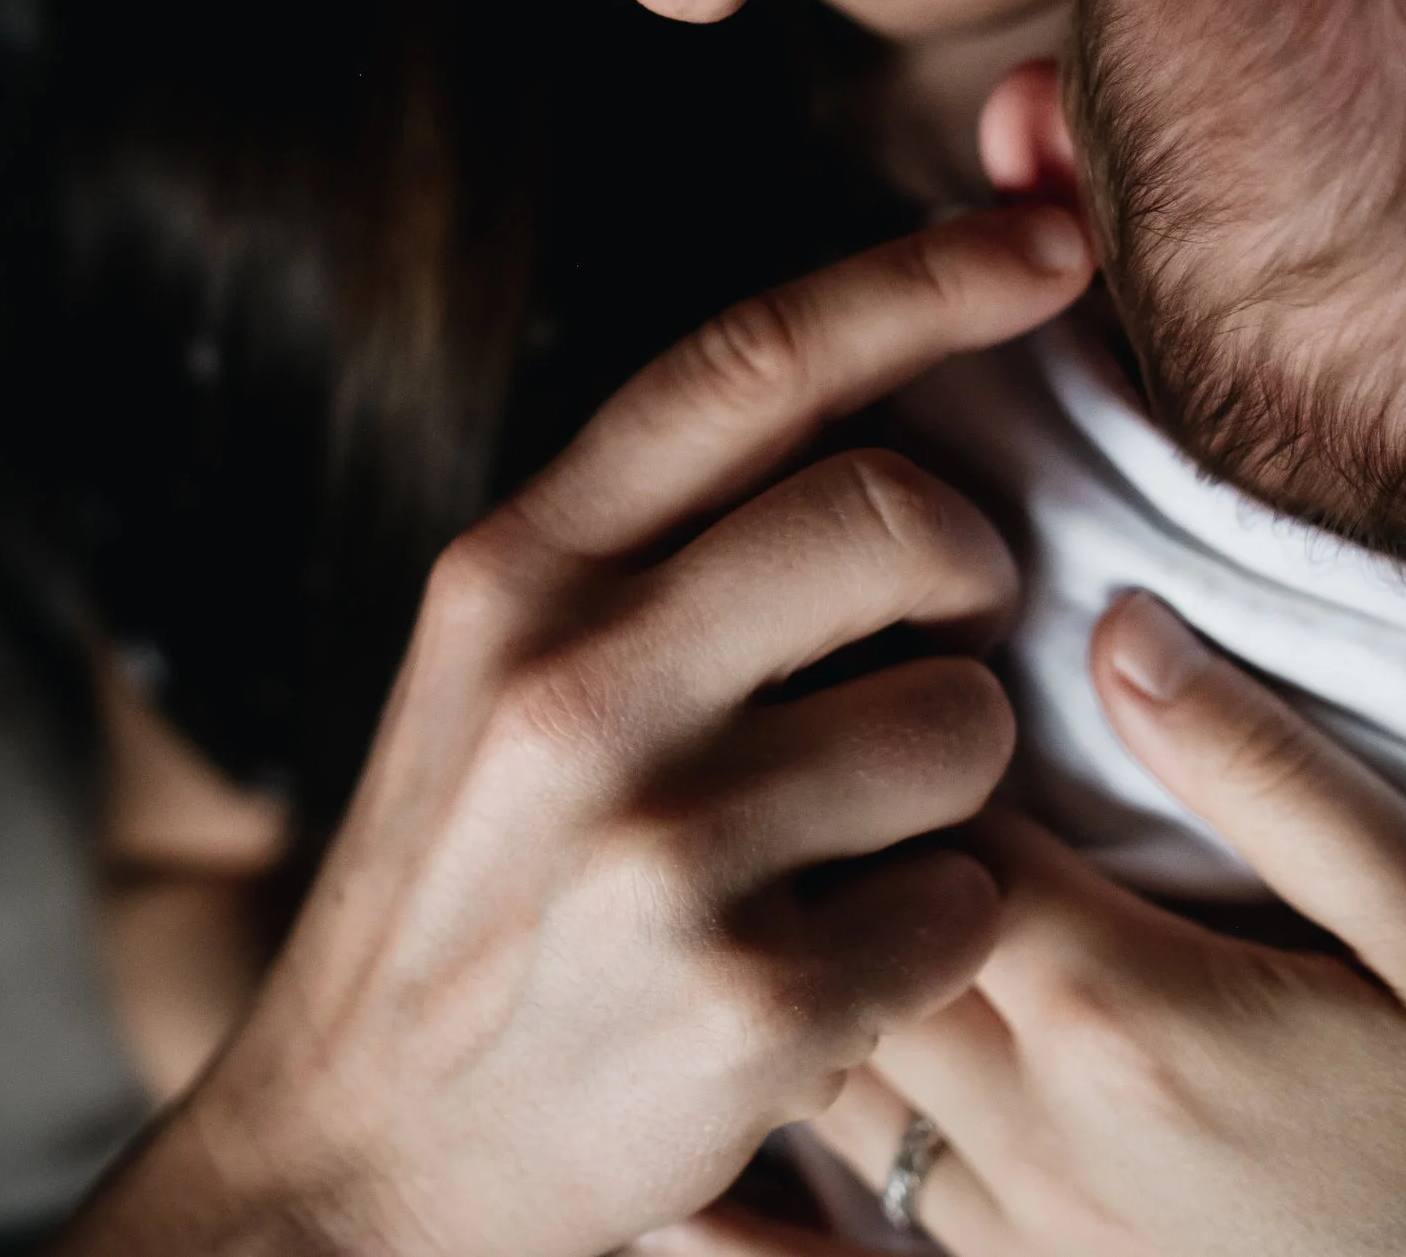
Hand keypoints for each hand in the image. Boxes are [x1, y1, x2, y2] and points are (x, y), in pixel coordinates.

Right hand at [52, 204, 1094, 1256]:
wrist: (356, 1162)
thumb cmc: (463, 895)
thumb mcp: (488, 678)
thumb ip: (646, 548)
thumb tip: (875, 424)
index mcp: (509, 577)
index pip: (746, 366)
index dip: (920, 280)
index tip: (1049, 243)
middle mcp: (570, 686)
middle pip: (895, 515)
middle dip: (970, 562)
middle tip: (949, 624)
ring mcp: (659, 848)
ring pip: (963, 721)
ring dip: (951, 778)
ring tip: (845, 838)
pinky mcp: (751, 1005)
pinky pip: (974, 901)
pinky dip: (942, 928)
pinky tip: (841, 961)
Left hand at [652, 591, 1405, 1256]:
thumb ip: (1278, 782)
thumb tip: (1123, 629)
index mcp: (1123, 1008)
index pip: (925, 821)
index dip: (882, 720)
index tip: (869, 642)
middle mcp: (1031, 1126)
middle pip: (835, 933)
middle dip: (808, 825)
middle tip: (783, 730)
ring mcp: (1013, 1235)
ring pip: (815, 1070)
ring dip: (780, 966)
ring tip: (755, 878)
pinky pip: (835, 1244)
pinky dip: (750, 1201)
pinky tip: (676, 1182)